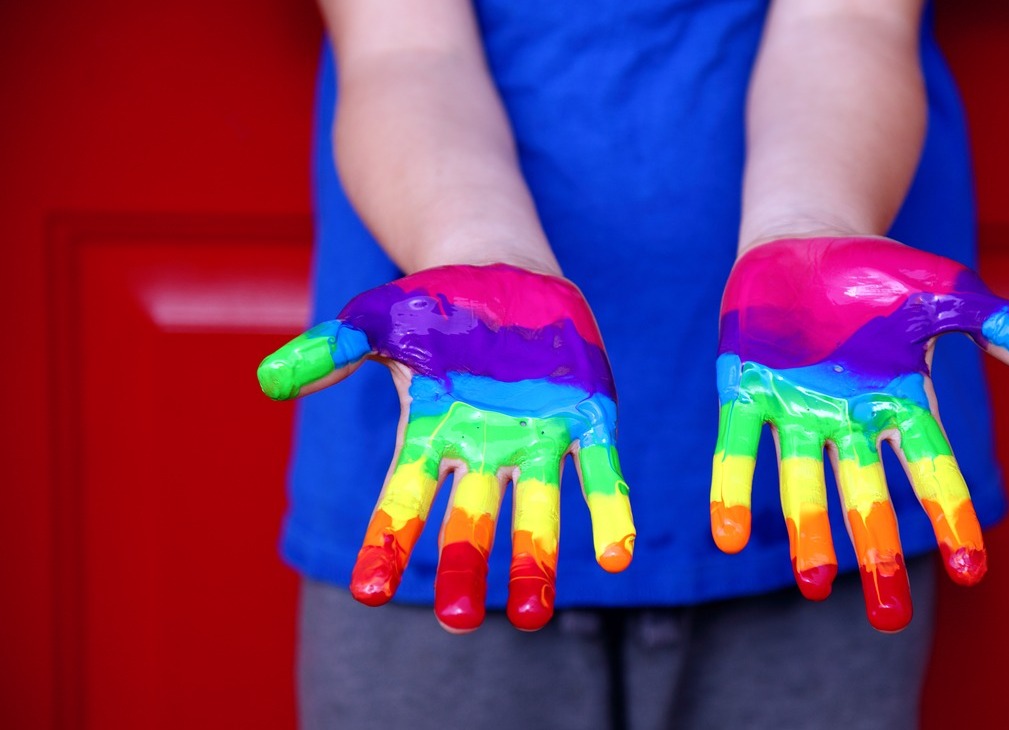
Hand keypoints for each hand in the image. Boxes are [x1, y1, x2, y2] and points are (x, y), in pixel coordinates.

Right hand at [257, 264, 634, 632]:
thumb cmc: (434, 306)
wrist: (505, 275)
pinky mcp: (586, 421)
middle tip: (459, 621)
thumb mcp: (377, 319)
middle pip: (470, 522)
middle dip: (464, 568)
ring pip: (535, 513)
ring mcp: (536, 441)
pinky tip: (616, 554)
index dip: (386, 543)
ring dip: (536, 562)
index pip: (402, 500)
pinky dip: (607, 511)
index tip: (370, 591)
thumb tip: (269, 382)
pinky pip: (598, 473)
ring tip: (534, 616)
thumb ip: (331, 349)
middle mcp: (483, 452)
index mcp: (431, 435)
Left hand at [711, 237, 1008, 631]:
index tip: (970, 569)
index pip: (932, 467)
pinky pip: (738, 446)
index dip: (951, 515)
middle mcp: (848, 418)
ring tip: (813, 586)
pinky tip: (728, 536)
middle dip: (876, 550)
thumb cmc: (881, 274)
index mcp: (900, 400)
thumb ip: (1000, 326)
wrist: (806, 240)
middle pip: (866, 495)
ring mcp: (794, 407)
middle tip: (888, 616)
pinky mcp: (743, 389)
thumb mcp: (946, 292)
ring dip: (808, 531)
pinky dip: (733, 488)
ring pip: (803, 481)